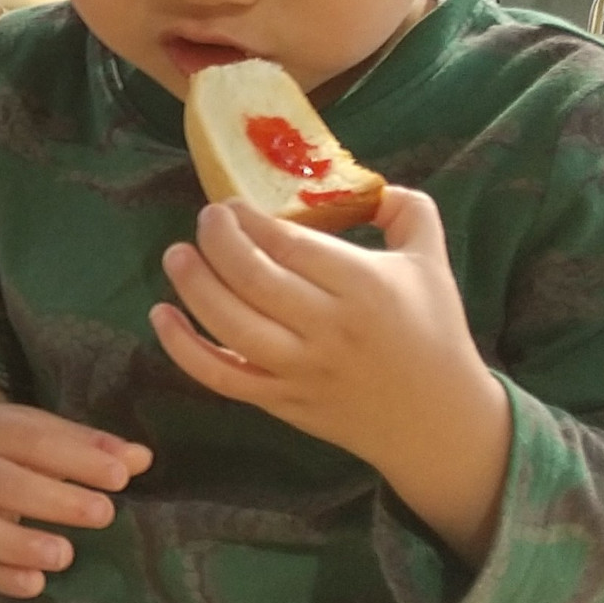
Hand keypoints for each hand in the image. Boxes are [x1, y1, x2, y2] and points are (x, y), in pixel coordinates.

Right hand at [0, 401, 153, 597]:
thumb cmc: (2, 443)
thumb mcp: (37, 430)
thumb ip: (87, 445)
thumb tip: (141, 458)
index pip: (33, 440)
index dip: (77, 458)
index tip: (120, 475)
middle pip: (4, 484)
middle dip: (56, 501)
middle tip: (103, 513)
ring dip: (21, 544)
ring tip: (65, 555)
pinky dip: (2, 577)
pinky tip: (36, 585)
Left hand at [152, 190, 510, 562]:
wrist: (441, 420)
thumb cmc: (433, 331)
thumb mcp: (432, 261)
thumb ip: (405, 209)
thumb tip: (363, 182)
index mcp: (366, 287)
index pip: (289, 245)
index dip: (247, 221)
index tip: (230, 205)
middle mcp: (330, 329)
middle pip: (253, 280)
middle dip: (216, 243)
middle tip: (203, 222)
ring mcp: (302, 370)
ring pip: (231, 327)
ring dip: (193, 287)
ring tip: (176, 256)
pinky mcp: (281, 402)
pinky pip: (221, 377)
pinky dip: (183, 349)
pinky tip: (162, 317)